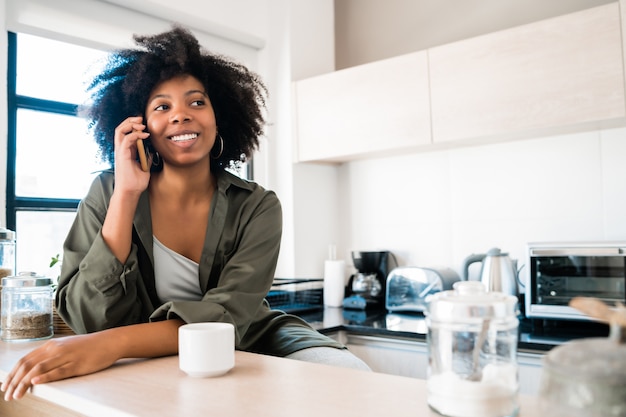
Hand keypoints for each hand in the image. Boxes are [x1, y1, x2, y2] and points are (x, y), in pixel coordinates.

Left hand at [1, 333, 118, 400]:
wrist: (109, 342)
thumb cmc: (89, 346)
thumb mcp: (66, 347)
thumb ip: (51, 355)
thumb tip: (35, 369)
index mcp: (51, 345)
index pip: (24, 360)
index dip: (12, 374)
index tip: (5, 385)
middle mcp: (56, 349)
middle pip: (27, 365)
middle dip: (13, 381)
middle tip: (6, 395)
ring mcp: (66, 356)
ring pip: (38, 369)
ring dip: (23, 383)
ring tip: (16, 395)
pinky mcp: (77, 364)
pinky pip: (58, 371)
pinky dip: (44, 377)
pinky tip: (35, 383)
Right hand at [113, 116, 151, 194]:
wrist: (130, 192)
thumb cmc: (135, 183)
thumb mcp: (145, 168)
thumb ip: (146, 159)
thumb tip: (152, 153)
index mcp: (126, 152)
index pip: (126, 133)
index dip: (133, 126)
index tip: (144, 124)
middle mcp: (121, 150)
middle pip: (120, 129)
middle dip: (130, 121)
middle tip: (141, 119)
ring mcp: (120, 152)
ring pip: (120, 131)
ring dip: (130, 124)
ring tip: (141, 124)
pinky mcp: (122, 155)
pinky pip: (126, 139)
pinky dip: (136, 134)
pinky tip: (145, 135)